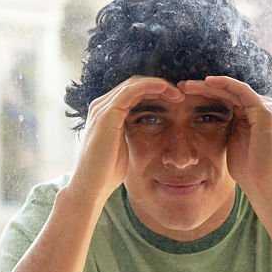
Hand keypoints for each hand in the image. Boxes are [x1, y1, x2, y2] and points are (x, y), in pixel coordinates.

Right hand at [70, 76, 184, 206]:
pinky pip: (132, 91)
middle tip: (180, 95)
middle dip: (159, 87)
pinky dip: (150, 87)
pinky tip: (166, 90)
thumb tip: (148, 129)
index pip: (132, 93)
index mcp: (106, 113)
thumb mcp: (123, 146)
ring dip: (158, 85)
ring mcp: (102, 108)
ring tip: (177, 93)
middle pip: (134, 85)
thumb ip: (131, 132)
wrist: (91, 186)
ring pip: (134, 84)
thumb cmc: (106, 172)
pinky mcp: (107, 113)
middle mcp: (101, 106)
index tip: (174, 101)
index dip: (154, 93)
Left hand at [178, 76, 271, 198]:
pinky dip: (225, 84)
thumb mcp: (229, 141)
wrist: (260, 183)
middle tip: (181, 86)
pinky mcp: (264, 110)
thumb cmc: (246, 168)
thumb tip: (204, 118)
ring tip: (188, 84)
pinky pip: (241, 90)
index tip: (182, 95)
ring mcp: (264, 108)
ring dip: (209, 84)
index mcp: (251, 114)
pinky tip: (208, 82)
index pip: (226, 97)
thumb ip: (224, 125)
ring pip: (232, 88)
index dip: (205, 94)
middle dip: (203, 87)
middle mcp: (260, 108)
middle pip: (228, 91)